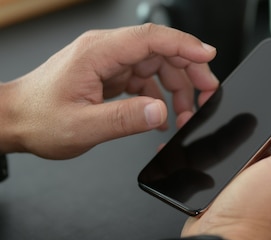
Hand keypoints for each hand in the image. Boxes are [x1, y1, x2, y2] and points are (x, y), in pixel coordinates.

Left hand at [0, 23, 218, 158]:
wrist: (14, 120)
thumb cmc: (38, 119)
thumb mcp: (82, 127)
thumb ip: (124, 119)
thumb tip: (160, 112)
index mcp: (98, 53)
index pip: (151, 38)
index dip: (184, 45)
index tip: (208, 56)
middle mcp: (105, 51)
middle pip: (161, 50)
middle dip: (189, 71)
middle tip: (207, 94)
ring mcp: (108, 62)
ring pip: (157, 65)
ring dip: (177, 89)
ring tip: (185, 116)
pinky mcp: (110, 74)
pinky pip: (145, 79)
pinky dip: (160, 96)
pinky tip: (163, 117)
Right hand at [181, 105, 270, 239]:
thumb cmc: (256, 216)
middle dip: (258, 133)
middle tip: (247, 135)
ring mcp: (256, 188)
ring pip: (247, 153)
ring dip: (236, 147)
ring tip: (229, 149)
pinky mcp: (232, 193)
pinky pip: (228, 167)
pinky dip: (220, 161)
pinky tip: (216, 161)